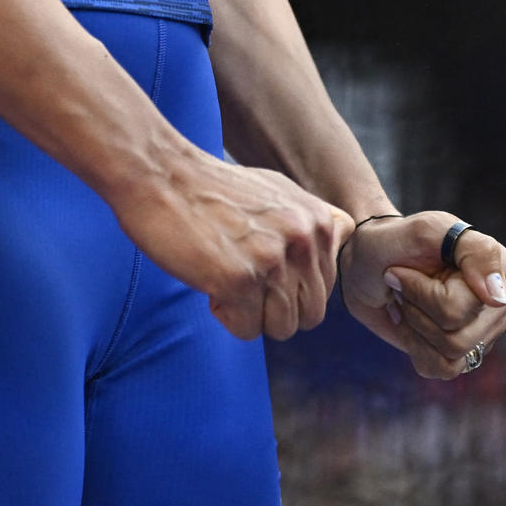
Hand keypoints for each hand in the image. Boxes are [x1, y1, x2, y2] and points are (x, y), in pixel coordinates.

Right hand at [111, 152, 355, 340]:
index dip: (290, 287)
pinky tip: (208, 278)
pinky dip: (225, 315)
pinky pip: (247, 330)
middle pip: (309, 315)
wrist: (160, 175)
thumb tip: (344, 231)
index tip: (261, 266)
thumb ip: (311, 219)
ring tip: (225, 275)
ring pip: (282, 328)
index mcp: (317, 220)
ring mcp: (273, 261)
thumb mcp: (278, 191)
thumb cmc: (212, 188)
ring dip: (250, 313)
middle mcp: (303, 239)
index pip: (325, 289)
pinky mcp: (239, 281)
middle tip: (241, 278)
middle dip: (274, 308)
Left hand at [339, 210, 505, 379]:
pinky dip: (415, 346)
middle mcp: (500, 302)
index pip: (462, 306)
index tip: (403, 267)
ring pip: (451, 354)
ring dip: (415, 328)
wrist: (366, 264)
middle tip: (403, 285)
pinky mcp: (465, 353)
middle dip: (416, 311)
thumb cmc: (394, 243)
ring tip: (407, 301)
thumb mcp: (426, 231)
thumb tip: (499, 297)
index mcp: (500, 268)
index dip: (422, 292)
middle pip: (456, 336)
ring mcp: (484, 329)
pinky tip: (409, 321)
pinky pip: (443, 368)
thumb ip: (473, 251)